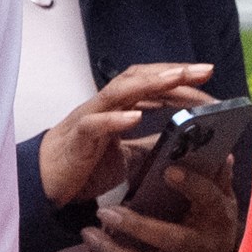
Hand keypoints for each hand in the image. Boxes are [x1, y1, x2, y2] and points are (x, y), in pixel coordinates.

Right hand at [38, 62, 213, 207]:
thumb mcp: (127, 155)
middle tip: (203, 69)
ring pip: (119, 92)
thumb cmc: (84, 164)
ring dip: (149, 84)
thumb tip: (185, 147)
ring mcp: (89, 118)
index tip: (206, 76)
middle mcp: (104, 105)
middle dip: (171, 72)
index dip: (177, 77)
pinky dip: (115, 120)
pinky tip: (135, 118)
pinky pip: (95, 124)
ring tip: (176, 79)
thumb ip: (151, 146)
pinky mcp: (77, 139)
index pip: (150, 82)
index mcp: (117, 107)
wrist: (45, 182)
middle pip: (139, 78)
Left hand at [82, 157, 238, 251]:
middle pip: (171, 239)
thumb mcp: (221, 197)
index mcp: (216, 217)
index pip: (207, 199)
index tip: (168, 170)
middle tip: (106, 212)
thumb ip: (216, 174)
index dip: (190, 185)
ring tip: (89, 235)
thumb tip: (217, 150)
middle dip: (138, 227)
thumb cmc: (213, 223)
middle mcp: (199, 246)